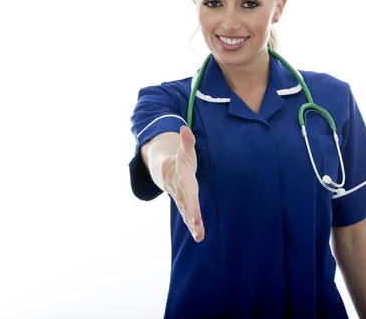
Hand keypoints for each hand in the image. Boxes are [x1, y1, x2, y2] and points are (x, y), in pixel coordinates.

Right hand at [162, 126, 203, 242]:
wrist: (165, 170)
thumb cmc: (179, 160)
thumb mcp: (184, 150)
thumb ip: (187, 141)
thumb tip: (184, 129)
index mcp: (183, 179)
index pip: (188, 193)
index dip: (192, 204)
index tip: (196, 215)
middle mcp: (181, 192)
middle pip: (187, 206)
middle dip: (192, 218)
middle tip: (198, 227)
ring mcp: (182, 200)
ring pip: (187, 214)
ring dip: (193, 226)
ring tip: (200, 236)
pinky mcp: (185, 205)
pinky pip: (188, 217)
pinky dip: (193, 226)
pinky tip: (199, 237)